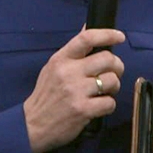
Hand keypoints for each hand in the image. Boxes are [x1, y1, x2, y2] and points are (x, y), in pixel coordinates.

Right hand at [23, 28, 125, 152]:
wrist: (33, 124)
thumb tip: (86, 28)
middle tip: (113, 73)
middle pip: (107, 59)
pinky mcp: (83, 110)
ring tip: (104, 91)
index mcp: (61, 59)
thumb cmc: (46, 95)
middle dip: (117, 66)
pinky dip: (108, 105)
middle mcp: (69, 72)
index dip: (107, 34)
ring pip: (112, 80)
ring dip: (114, 86)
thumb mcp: (52, 67)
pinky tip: (99, 106)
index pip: (87, 38)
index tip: (119, 36)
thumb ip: (72, 51)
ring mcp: (76, 91)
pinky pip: (110, 102)